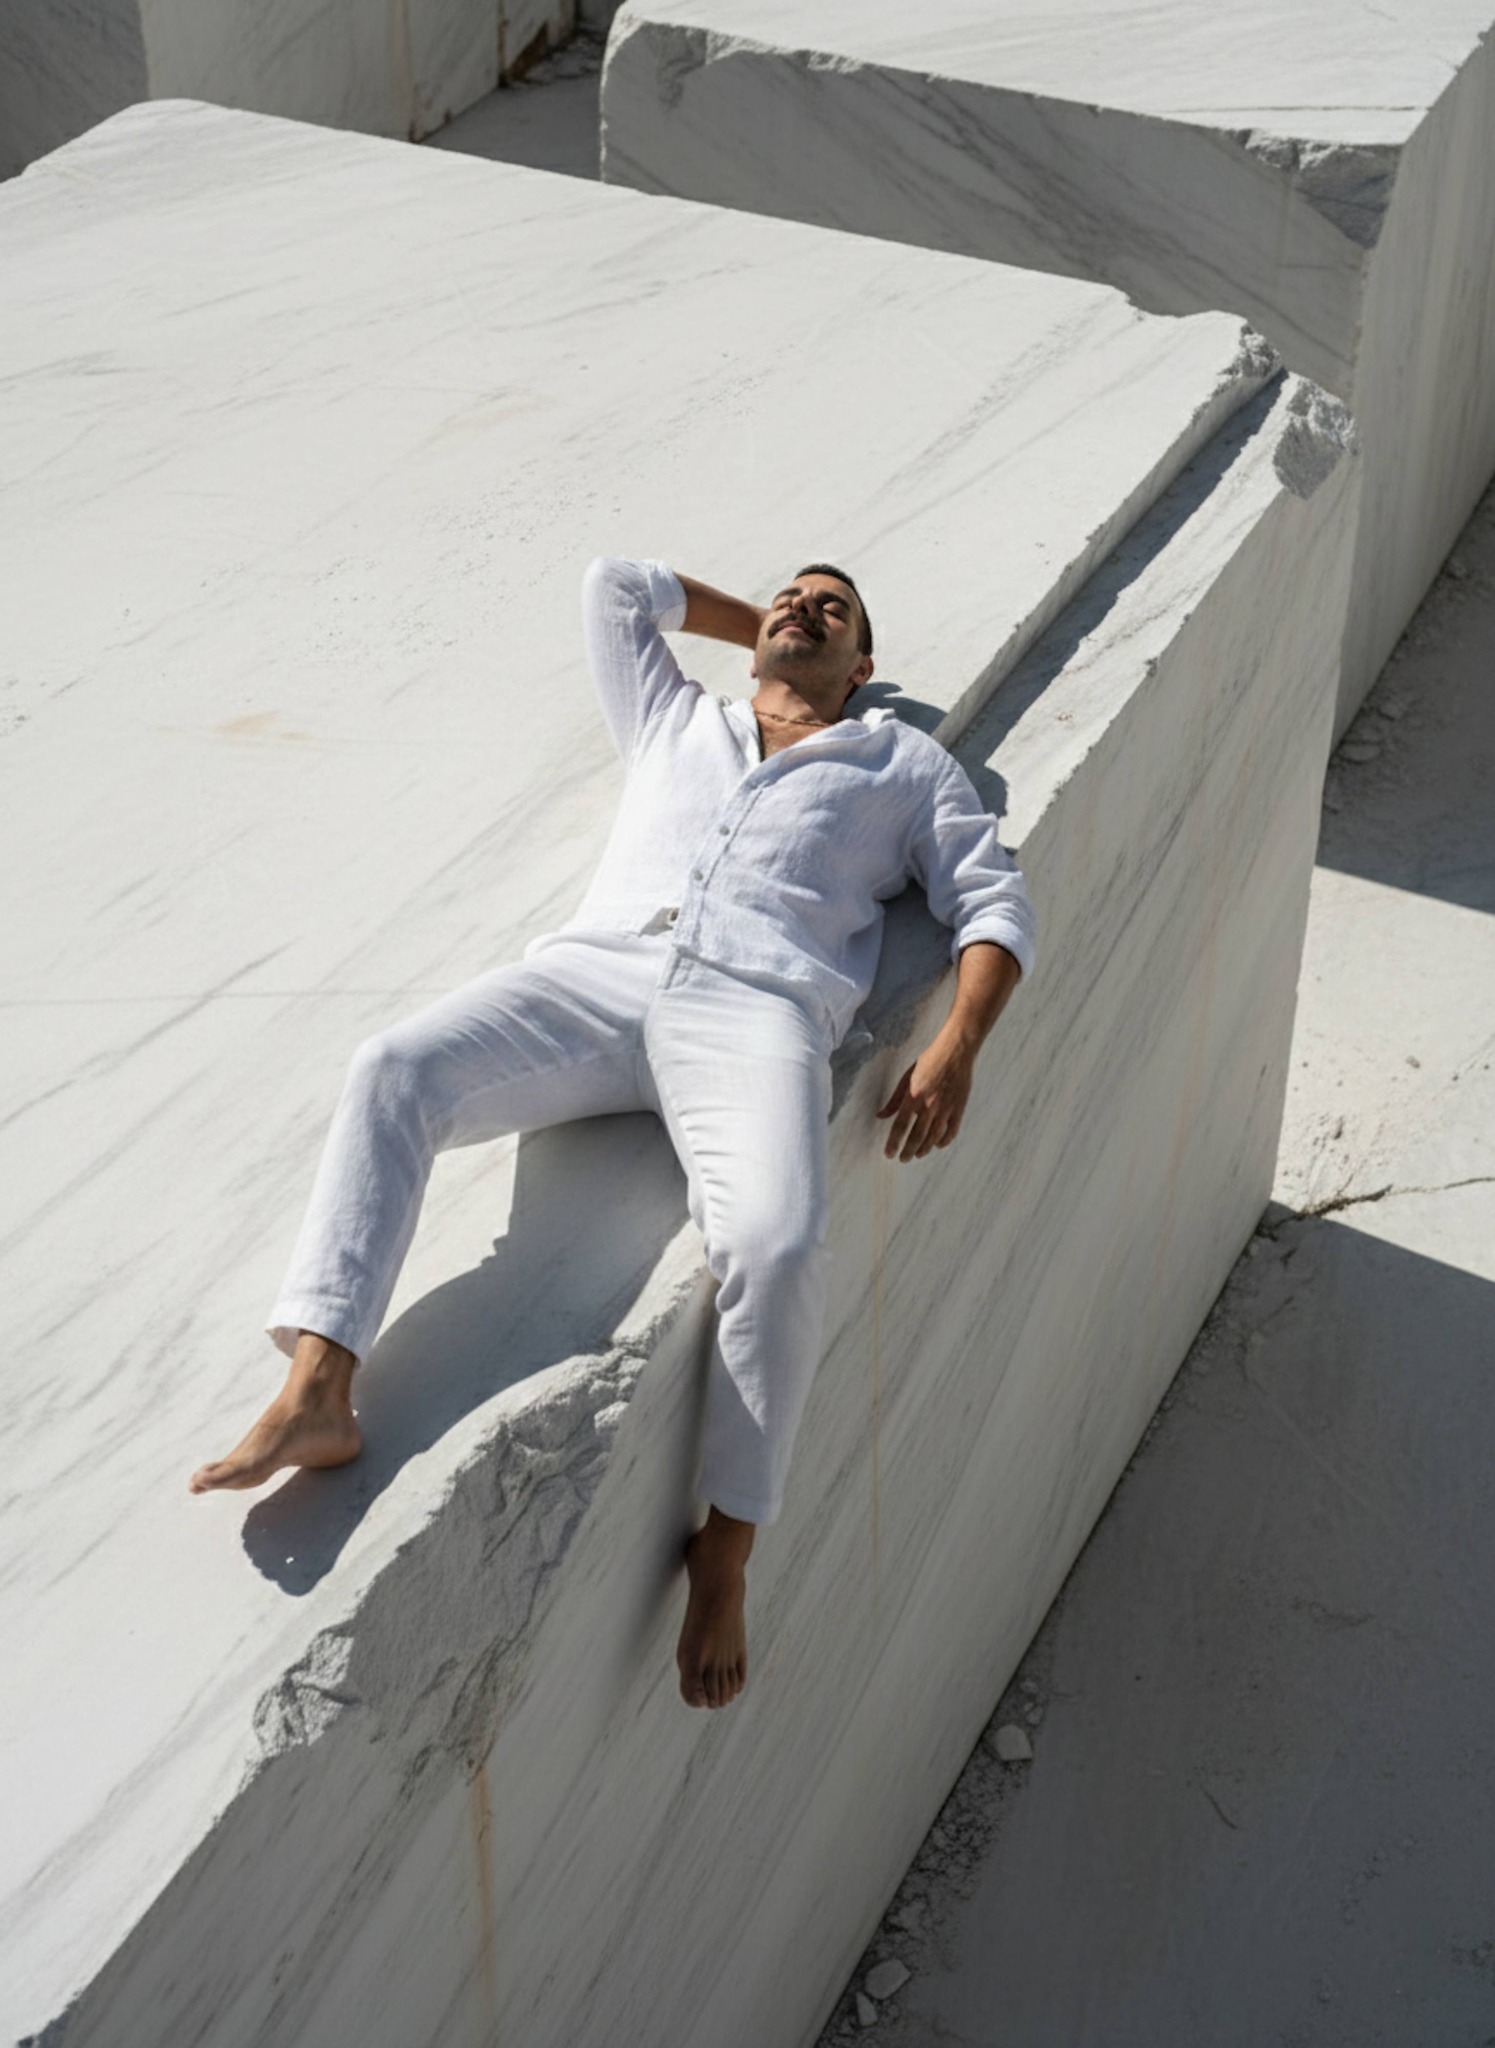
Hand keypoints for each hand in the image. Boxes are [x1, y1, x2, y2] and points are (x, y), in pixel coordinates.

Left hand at [875, 1033, 975, 1161]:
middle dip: (908, 1151)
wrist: (956, 1050)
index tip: (889, 1154)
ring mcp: (946, 1108)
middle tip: (903, 1159)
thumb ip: (895, 1099)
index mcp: (914, 1096)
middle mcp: (930, 1105)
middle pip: (917, 1136)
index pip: (901, 1126)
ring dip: (924, 1149)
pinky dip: (944, 1141)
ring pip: (934, 1137)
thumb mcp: (907, 1076)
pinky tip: (937, 1145)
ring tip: (917, 1155)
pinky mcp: (959, 1108)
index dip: (894, 1143)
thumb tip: (881, 1115)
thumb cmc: (930, 1060)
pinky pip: (952, 1131)